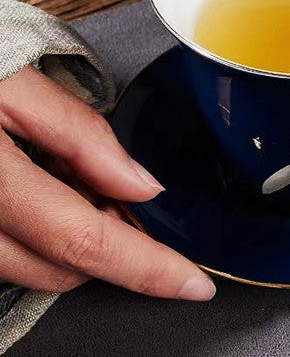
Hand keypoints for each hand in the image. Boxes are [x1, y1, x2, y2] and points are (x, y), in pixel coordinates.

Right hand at [0, 65, 214, 299]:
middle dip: (114, 244)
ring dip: (75, 237)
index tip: (193, 284)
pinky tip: (46, 187)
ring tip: (79, 177)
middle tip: (131, 194)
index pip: (85, 241)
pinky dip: (42, 232)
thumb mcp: (13, 82)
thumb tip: (141, 183)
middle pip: (61, 265)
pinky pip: (4, 252)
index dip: (147, 269)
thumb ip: (78, 135)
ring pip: (31, 266)